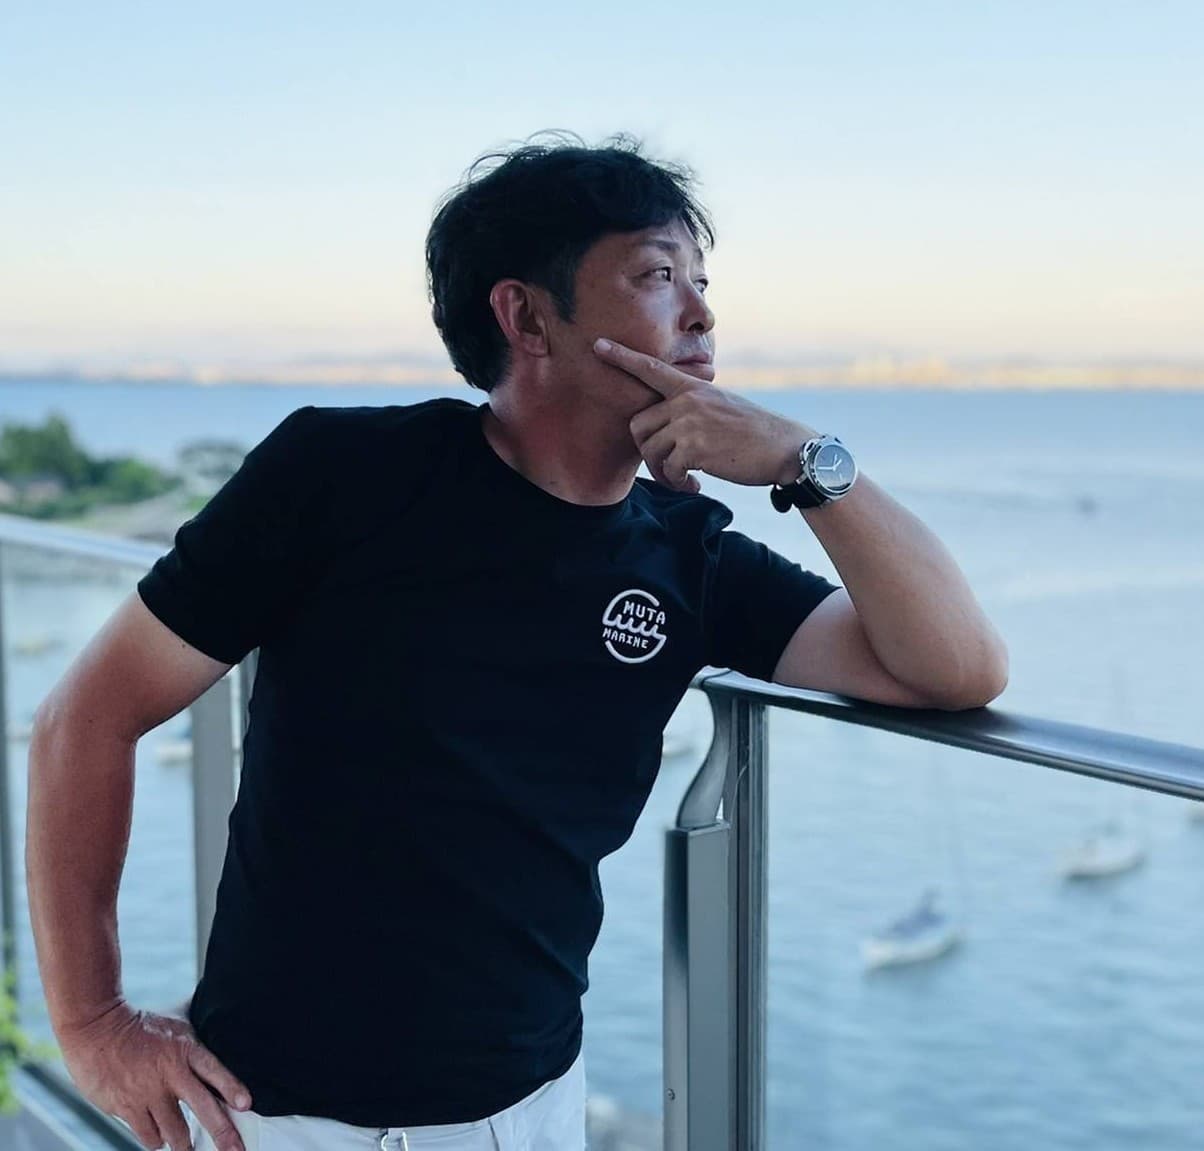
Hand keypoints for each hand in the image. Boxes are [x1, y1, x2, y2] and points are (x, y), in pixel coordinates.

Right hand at [57, 1000, 251, 1150]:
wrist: (96, 1028)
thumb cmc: (138, 1029)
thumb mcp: (174, 1031)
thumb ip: (192, 1053)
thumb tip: (211, 1074)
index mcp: (185, 1049)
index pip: (215, 1070)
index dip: (232, 1088)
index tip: (246, 1105)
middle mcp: (170, 1072)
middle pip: (204, 1108)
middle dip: (222, 1133)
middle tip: (235, 1149)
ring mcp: (148, 1092)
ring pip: (175, 1132)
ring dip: (183, 1143)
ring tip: (187, 1146)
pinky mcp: (126, 1107)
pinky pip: (149, 1136)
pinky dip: (156, 1140)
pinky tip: (158, 1137)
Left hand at [593, 338, 815, 492]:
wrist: (785, 448)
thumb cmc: (753, 433)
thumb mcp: (721, 406)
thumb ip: (692, 408)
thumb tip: (664, 427)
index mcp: (693, 388)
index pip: (651, 369)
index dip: (622, 357)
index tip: (598, 345)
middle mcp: (687, 401)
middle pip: (639, 426)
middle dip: (648, 452)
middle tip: (669, 469)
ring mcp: (691, 423)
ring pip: (651, 451)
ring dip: (664, 473)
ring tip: (685, 479)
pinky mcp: (696, 448)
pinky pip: (670, 470)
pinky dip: (679, 483)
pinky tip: (697, 484)